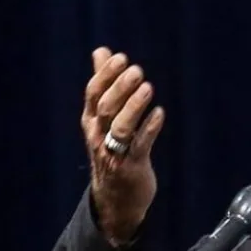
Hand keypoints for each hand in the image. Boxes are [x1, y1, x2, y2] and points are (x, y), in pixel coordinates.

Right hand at [81, 46, 164, 245]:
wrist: (115, 199)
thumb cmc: (111, 149)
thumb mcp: (102, 117)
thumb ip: (103, 83)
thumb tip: (101, 51)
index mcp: (91, 121)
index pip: (93, 93)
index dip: (105, 75)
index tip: (121, 57)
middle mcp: (98, 135)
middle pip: (105, 107)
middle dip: (120, 88)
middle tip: (137, 70)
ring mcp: (114, 152)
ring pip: (120, 127)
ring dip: (134, 106)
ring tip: (148, 88)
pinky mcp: (132, 167)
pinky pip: (140, 146)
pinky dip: (149, 129)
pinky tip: (160, 113)